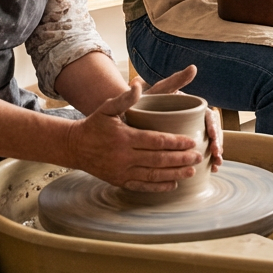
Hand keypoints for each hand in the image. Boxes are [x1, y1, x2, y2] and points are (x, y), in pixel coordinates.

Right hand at [65, 78, 205, 190]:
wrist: (74, 146)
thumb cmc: (95, 124)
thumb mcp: (107, 107)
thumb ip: (125, 98)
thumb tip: (137, 85)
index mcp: (125, 137)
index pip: (156, 141)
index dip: (176, 142)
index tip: (191, 141)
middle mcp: (124, 156)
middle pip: (158, 159)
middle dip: (181, 159)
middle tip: (198, 157)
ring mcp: (121, 171)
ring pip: (153, 175)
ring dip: (174, 174)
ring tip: (191, 172)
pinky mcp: (119, 181)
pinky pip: (142, 186)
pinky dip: (158, 187)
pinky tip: (173, 184)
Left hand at [144, 65, 222, 171]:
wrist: (130, 114)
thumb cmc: (146, 102)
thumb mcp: (160, 91)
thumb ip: (175, 81)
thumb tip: (193, 67)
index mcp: (192, 108)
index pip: (209, 116)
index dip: (213, 127)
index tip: (213, 136)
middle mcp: (194, 120)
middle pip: (212, 132)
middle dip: (217, 144)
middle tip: (217, 156)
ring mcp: (190, 132)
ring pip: (208, 144)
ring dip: (214, 155)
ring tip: (216, 165)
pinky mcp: (182, 145)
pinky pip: (198, 153)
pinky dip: (206, 162)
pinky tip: (209, 171)